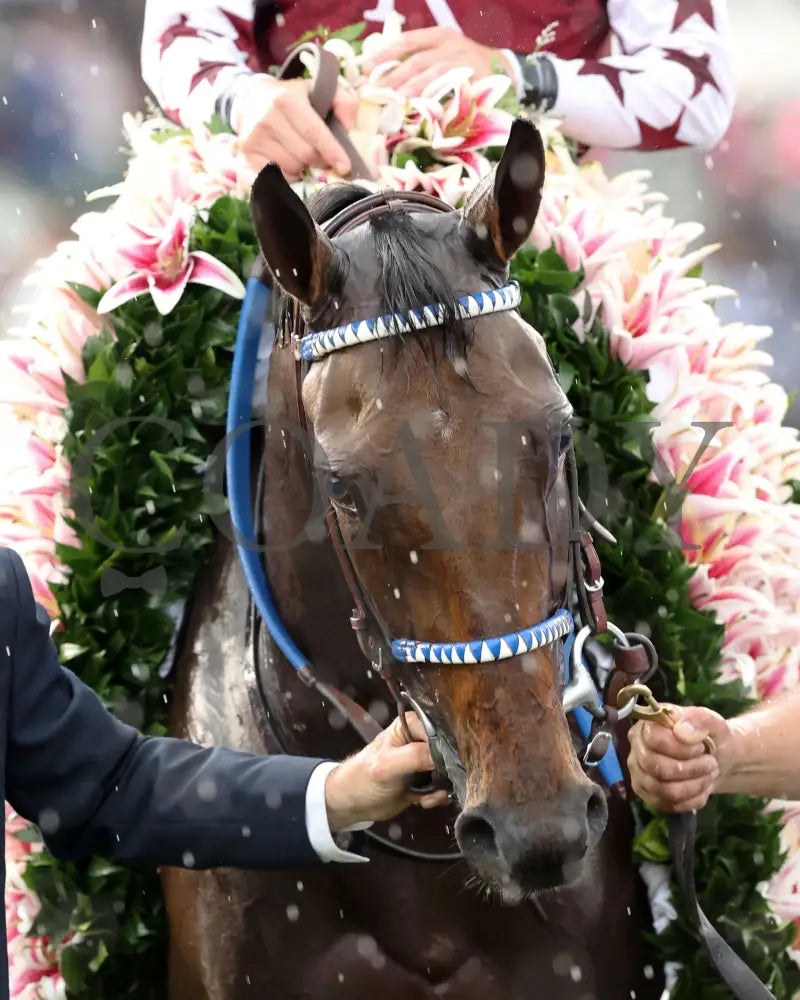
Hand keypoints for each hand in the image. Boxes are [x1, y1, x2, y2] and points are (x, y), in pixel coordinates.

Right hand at [231, 73, 357, 179]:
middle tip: (321, 157)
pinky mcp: (247, 154)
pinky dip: (288, 176)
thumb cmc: (293, 98)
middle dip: (319, 160)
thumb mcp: (319, 89)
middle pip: (305, 155)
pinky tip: (289, 165)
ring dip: (303, 167)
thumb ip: (343, 102)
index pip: (314, 132)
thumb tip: (350, 128)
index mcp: (287, 100)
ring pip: (292, 168)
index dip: (331, 152)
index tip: (344, 167)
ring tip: (301, 155)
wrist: (251, 97)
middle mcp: (268, 119)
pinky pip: (276, 177)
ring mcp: (255, 138)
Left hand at [324, 713, 449, 830]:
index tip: (442, 769)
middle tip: (435, 787)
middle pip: (449, 751)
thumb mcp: (386, 765)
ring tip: (427, 797)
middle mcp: (421, 738)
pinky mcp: (426, 778)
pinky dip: (437, 796)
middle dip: (445, 773)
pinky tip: (424, 802)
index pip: (440, 731)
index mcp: (411, 724)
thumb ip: (414, 756)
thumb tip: (444, 758)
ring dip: (441, 788)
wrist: (353, 803)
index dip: (446, 750)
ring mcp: (424, 759)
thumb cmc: (363, 777)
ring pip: (448, 771)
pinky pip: (443, 786)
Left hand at [363, 27, 512, 97]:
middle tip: (373, 92)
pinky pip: (450, 93)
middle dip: (392, 78)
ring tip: (392, 102)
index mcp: (442, 36)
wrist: (511, 74)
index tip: (366, 69)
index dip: (385, 54)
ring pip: (432, 76)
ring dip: (410, 91)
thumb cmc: (471, 69)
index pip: (408, 41)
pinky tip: (419, 111)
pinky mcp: (476, 82)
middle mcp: (453, 46)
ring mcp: (466, 63)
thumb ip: (422, 63)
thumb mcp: (447, 56)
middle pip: (416, 61)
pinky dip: (434, 102)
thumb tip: (387, 80)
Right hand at [628, 705, 737, 811]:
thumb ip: (699, 719)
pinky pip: (669, 805)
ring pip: (665, 790)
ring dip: (695, 785)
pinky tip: (701, 788)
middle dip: (692, 769)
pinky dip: (692, 800)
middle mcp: (637, 749)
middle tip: (710, 763)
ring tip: (709, 775)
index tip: (701, 747)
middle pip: (658, 768)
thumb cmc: (710, 736)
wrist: (717, 759)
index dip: (681, 748)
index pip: (654, 740)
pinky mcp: (648, 795)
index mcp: (647, 726)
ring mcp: (640, 774)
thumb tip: (682, 731)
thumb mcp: (712, 721)